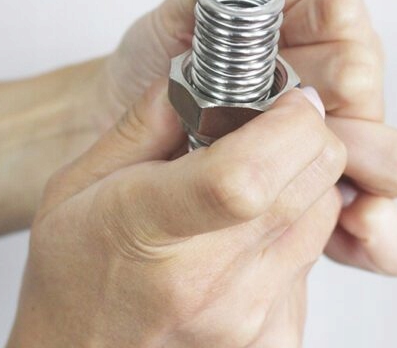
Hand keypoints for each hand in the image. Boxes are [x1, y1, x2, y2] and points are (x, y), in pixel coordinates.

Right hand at [8, 84, 345, 346]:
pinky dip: (292, 232)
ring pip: (322, 215)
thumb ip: (145, 122)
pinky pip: (313, 259)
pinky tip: (245, 238)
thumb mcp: (79, 183)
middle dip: (306, 138)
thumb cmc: (74, 278)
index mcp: (151, 232)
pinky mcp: (275, 338)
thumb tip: (204, 75)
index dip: (287, 125)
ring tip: (246, 189)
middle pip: (312, 184)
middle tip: (268, 131)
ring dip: (299, 185)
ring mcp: (249, 318)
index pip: (248, 175)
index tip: (286, 99)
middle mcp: (210, 283)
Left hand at [86, 0, 396, 274]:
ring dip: (379, 169)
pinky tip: (362, 231)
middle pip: (368, 88)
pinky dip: (377, 231)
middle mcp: (328, 83)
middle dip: (357, 110)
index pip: (341, 18)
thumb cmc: (152, 75)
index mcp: (302, 29)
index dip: (334, 31)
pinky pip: (370, 217)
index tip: (303, 51)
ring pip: (389, 155)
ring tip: (358, 195)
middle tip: (332, 134)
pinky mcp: (325, 198)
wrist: (125, 141)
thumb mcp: (167, 34)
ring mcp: (334, 141)